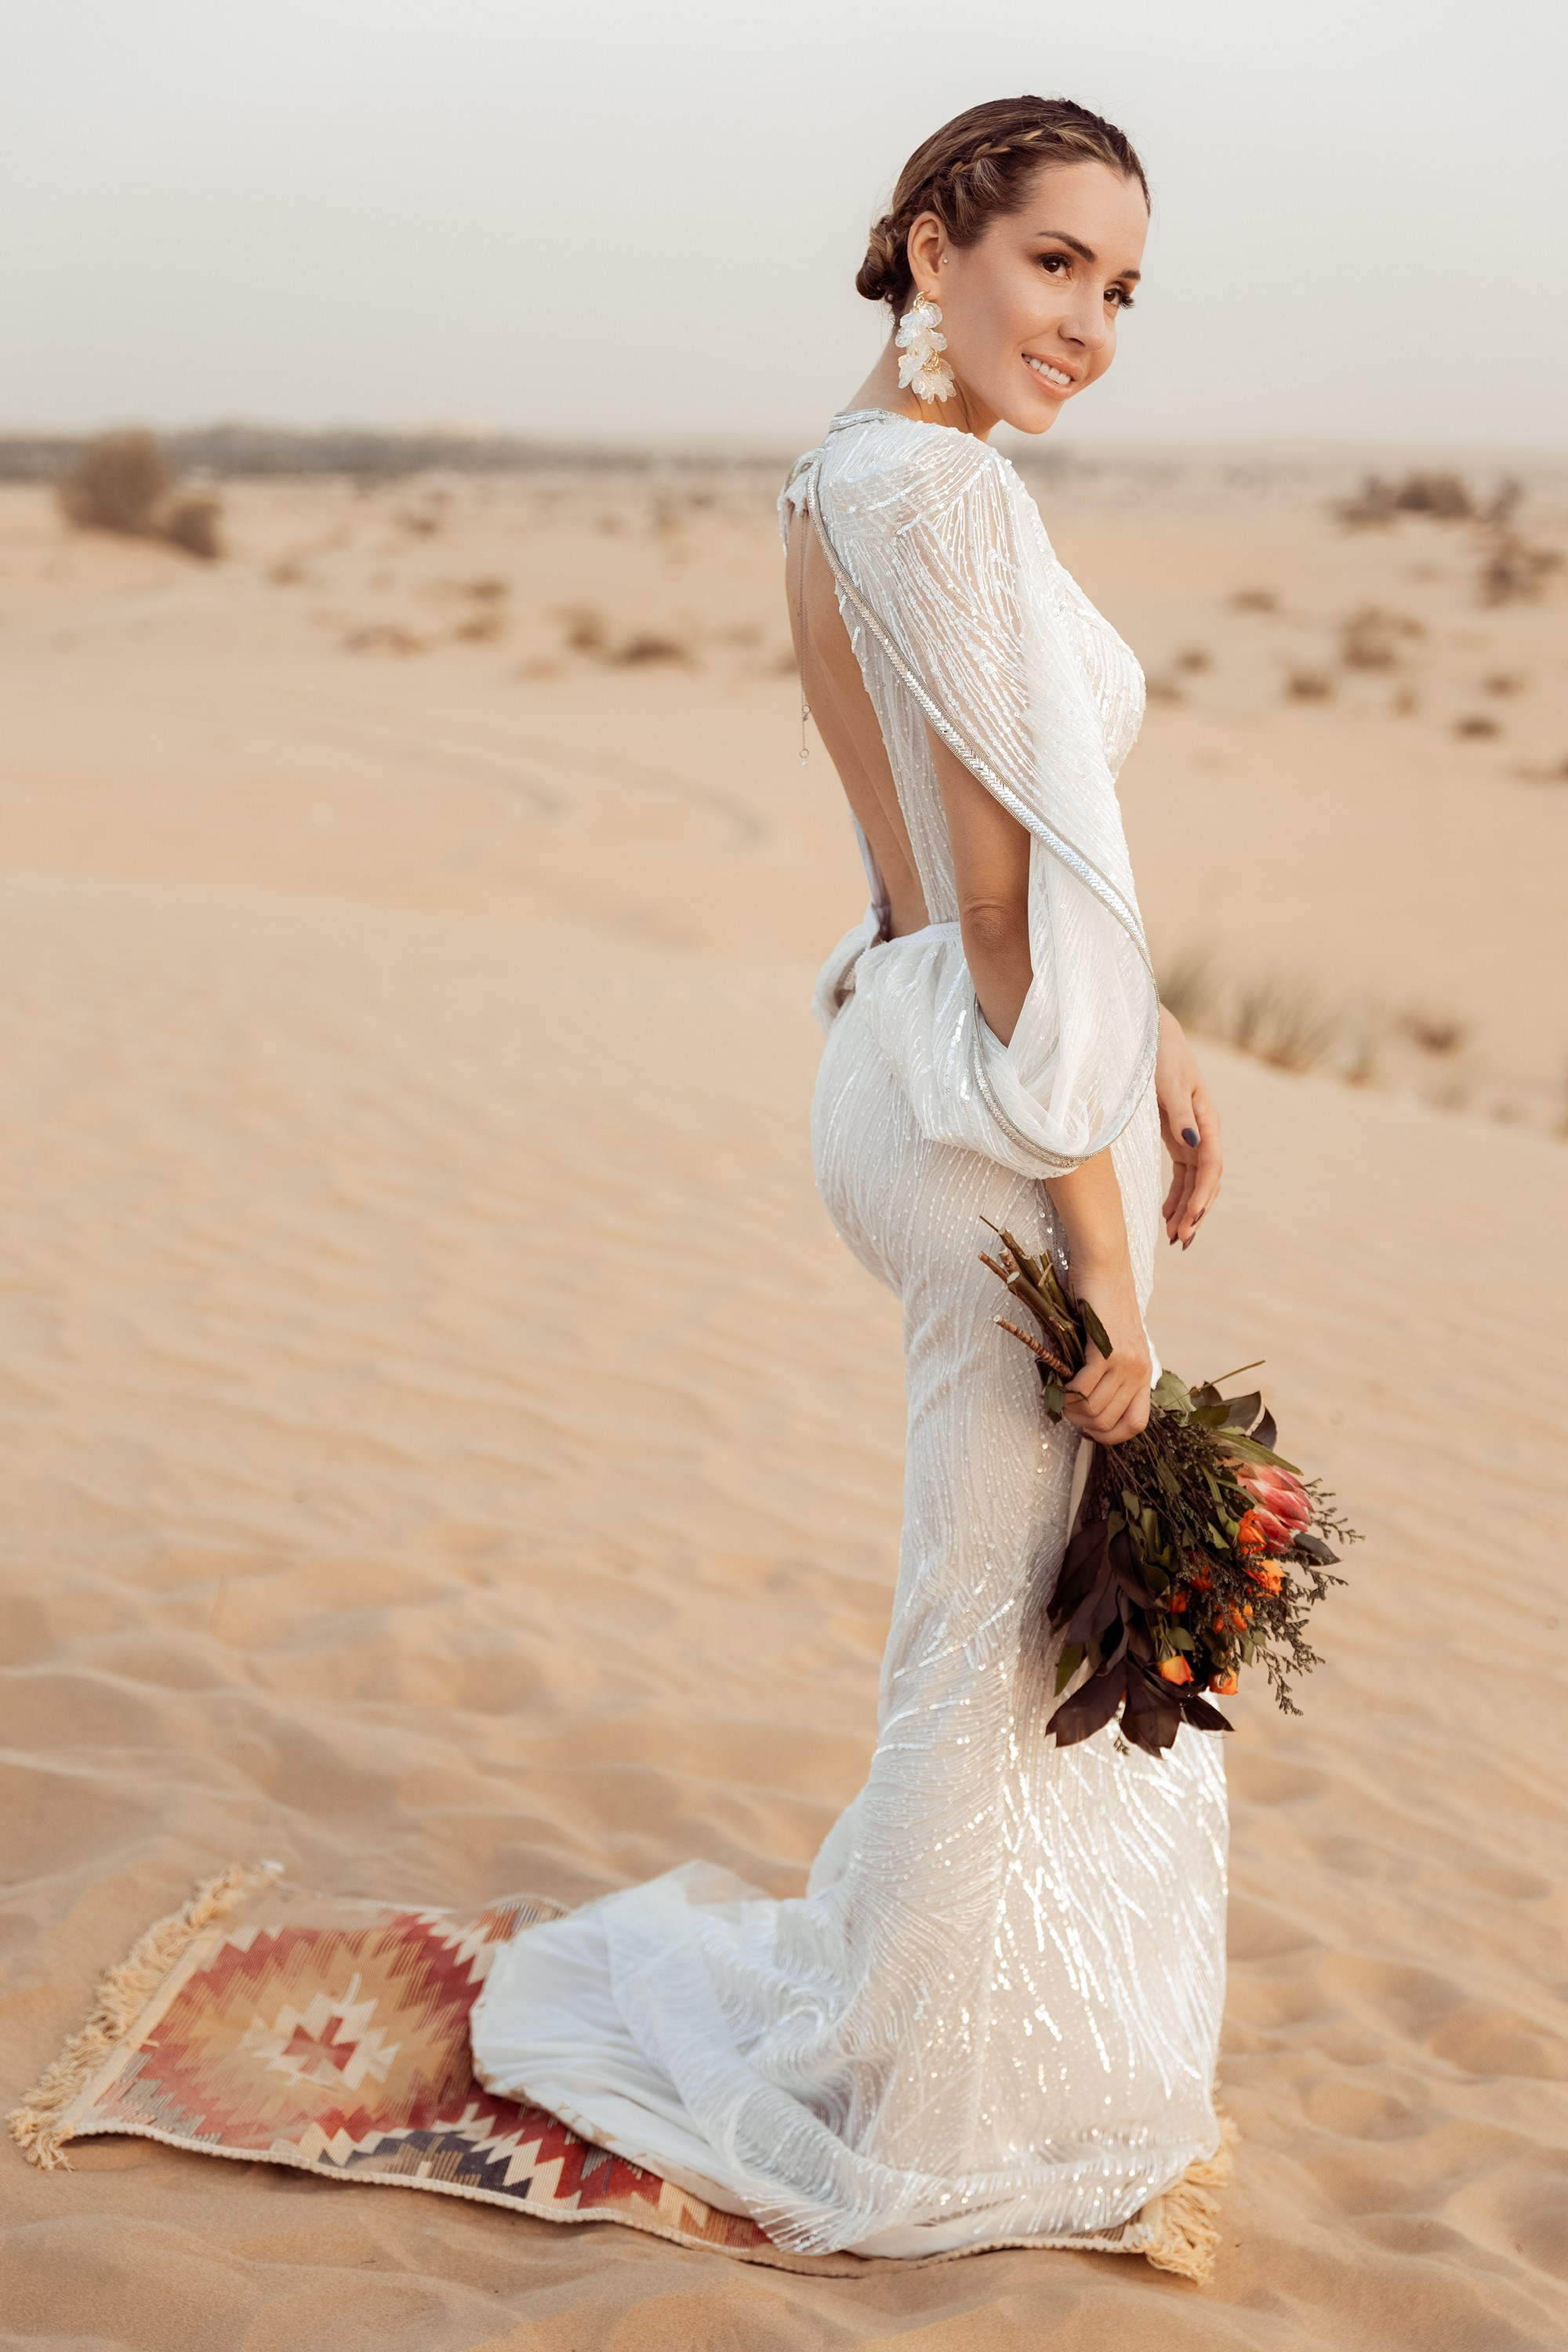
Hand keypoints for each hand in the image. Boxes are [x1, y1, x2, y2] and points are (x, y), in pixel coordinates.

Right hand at [1062, 1264, 1151, 1447]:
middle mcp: (1140, 1371)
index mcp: (1144, 1373)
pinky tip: (1060, 1382)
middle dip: (1081, 1424)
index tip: (1087, 1427)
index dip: (1109, 1436)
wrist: (1103, 1267)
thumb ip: (1107, 1372)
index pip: (1136, 1425)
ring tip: (1059, 1395)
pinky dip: (1067, 1392)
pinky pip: (1084, 1390)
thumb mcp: (1111, 1343)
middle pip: (1109, 1423)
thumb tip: (1084, 1405)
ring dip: (1071, 1409)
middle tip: (1064, 1409)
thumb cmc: (1101, 1302)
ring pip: (1095, 1411)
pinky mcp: (1107, 1351)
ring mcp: (1126, 1363)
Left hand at [1155, 1008, 1221, 1249]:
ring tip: (1174, 1238)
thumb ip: (1179, 1114)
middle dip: (1195, 1213)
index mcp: (1206, 1121)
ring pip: (1194, 1183)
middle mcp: (1202, 1133)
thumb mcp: (1167, 1082)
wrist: (1148, 1036)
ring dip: (1186, 1210)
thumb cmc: (1158, 1055)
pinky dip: (1176, 1197)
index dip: (1201, 1197)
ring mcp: (1189, 1138)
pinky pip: (1181, 1176)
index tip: (1189, 1221)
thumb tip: (1192, 1145)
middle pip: (1205, 1182)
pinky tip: (1166, 1217)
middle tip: (1180, 1241)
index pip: (1209, 1168)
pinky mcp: (1175, 1139)